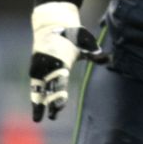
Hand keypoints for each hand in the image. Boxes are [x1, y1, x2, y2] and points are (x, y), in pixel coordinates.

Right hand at [30, 2, 107, 121]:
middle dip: (51, 101)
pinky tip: (36, 111)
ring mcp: (39, 67)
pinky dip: (35, 97)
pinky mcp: (34, 69)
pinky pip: (34, 86)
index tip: (61, 104)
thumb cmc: (73, 36)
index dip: (60, 91)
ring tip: (38, 119)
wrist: (52, 24)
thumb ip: (94, 53)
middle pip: (49, 86)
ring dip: (39, 103)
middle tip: (53, 116)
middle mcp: (47, 64)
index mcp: (60, 59)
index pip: (60, 79)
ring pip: (38, 88)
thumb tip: (108, 58)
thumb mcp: (85, 42)